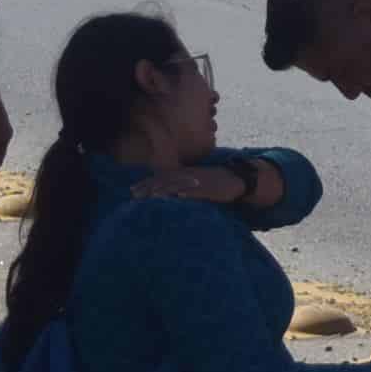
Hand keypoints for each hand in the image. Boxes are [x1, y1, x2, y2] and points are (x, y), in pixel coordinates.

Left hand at [133, 165, 249, 205]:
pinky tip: (179, 197)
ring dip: (165, 190)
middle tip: (135, 195)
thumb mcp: (196, 181)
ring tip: (151, 196)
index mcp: (185, 174)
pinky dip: (188, 193)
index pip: (162, 177)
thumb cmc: (216, 183)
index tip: (133, 190)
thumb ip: (182, 186)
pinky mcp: (210, 189)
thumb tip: (169, 195)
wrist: (236, 179)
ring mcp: (199, 182)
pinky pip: (198, 191)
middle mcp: (189, 176)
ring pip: (179, 185)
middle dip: (150, 187)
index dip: (147, 183)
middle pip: (166, 180)